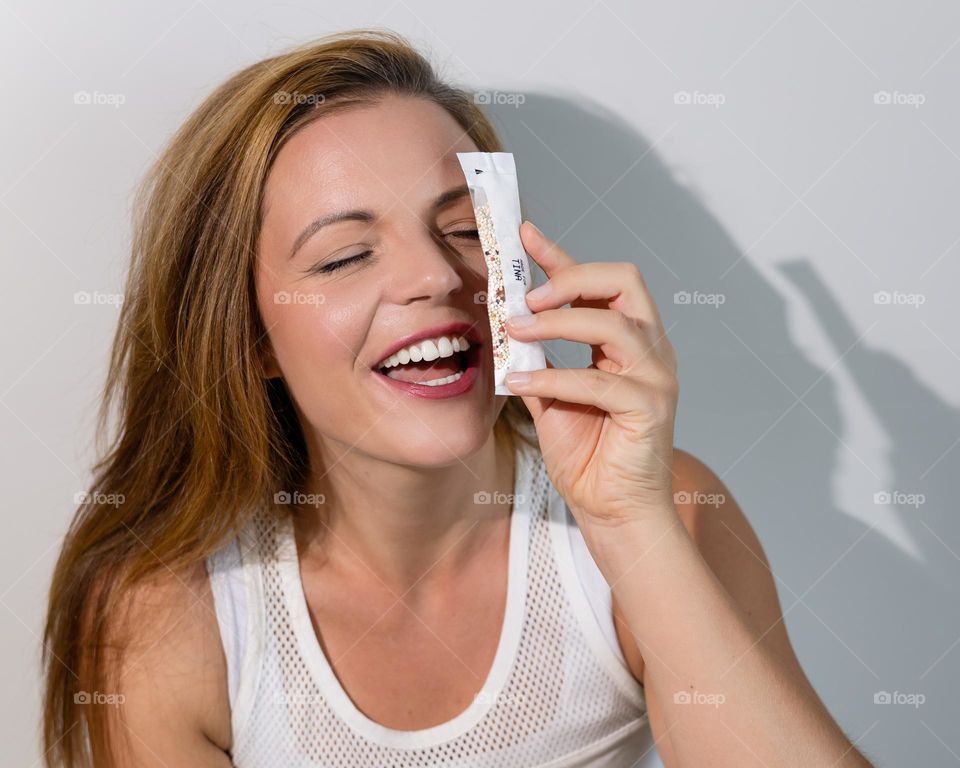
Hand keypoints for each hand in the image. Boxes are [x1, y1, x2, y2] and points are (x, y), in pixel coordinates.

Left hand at [504, 221, 680, 542]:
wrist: (611, 509)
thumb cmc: (587, 452)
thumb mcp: (552, 393)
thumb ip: (537, 358)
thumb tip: (505, 323)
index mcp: (629, 339)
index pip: (599, 282)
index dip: (561, 256)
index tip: (523, 236)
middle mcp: (650, 349)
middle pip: (624, 281)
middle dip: (570, 278)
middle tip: (526, 298)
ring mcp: (656, 376)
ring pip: (613, 323)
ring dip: (556, 324)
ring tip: (515, 333)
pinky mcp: (650, 407)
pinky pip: (598, 380)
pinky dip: (552, 378)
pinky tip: (518, 385)